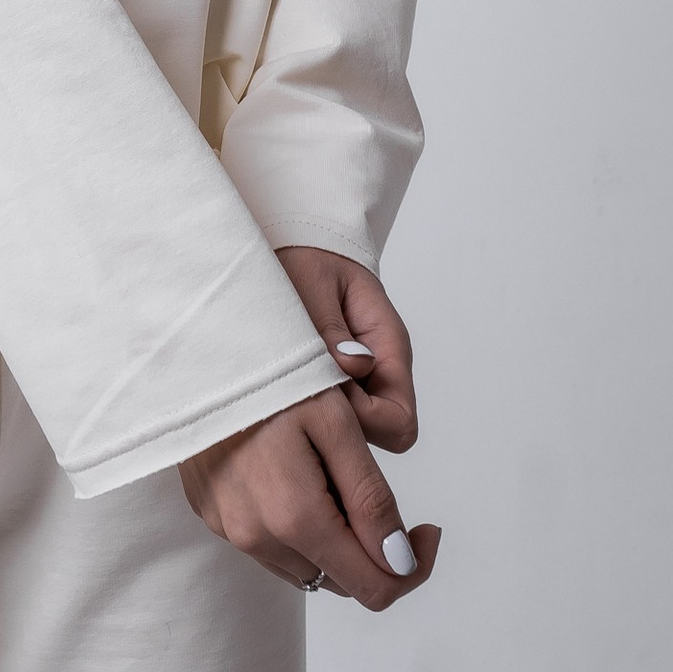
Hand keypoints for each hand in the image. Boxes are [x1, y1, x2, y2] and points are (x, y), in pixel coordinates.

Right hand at [176, 248, 439, 607]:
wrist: (191, 345)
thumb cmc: (267, 370)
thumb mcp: (336, 422)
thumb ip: (371, 499)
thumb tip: (401, 563)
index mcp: (295, 520)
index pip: (374, 588)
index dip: (413, 563)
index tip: (428, 525)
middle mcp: (257, 538)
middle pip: (341, 578)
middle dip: (373, 544)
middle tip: (377, 482)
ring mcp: (229, 528)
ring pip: (306, 563)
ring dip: (333, 533)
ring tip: (331, 466)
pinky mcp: (211, 512)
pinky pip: (271, 542)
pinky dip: (297, 522)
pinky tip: (296, 468)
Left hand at [273, 244, 417, 455]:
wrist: (288, 237)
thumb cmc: (303, 254)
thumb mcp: (313, 282)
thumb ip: (331, 328)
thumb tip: (354, 368)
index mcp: (386, 344)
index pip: (397, 420)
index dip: (363, 421)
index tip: (325, 392)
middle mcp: (376, 370)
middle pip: (373, 434)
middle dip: (336, 423)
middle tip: (293, 384)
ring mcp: (353, 378)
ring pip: (347, 427)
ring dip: (316, 410)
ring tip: (281, 372)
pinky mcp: (327, 380)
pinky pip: (324, 410)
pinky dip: (302, 401)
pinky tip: (275, 373)